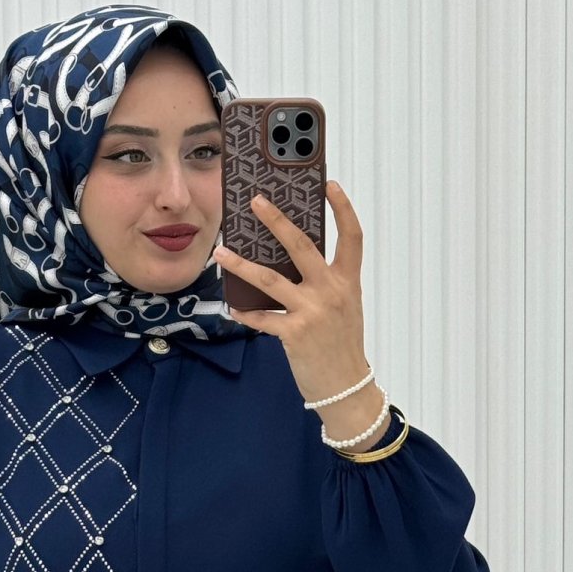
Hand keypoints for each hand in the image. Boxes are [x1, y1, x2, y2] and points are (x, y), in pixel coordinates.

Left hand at [213, 181, 375, 410]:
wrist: (346, 387)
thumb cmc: (342, 346)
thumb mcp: (344, 307)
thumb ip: (325, 282)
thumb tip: (290, 262)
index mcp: (347, 281)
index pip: (352, 236)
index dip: (342, 208)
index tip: (329, 184)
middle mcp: (331, 291)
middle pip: (301, 245)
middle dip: (277, 220)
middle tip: (256, 200)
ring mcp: (312, 312)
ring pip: (270, 280)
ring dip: (241, 264)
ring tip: (221, 252)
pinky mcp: (294, 334)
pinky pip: (262, 318)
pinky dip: (245, 312)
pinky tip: (231, 307)